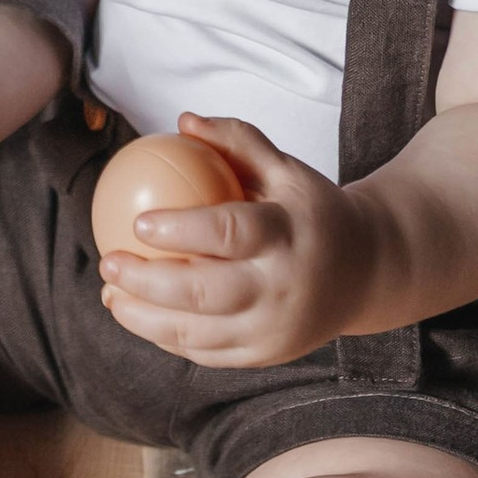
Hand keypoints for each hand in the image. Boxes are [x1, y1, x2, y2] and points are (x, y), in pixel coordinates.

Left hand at [97, 113, 383, 368]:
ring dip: (144, 318)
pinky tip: (138, 314)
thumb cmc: (313, 212)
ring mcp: (275, 330)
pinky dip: (167, 338)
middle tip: (108, 261)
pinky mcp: (266, 355)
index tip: (137, 222)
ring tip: (109, 294)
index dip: (180, 230)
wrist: (368, 272)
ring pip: (198, 334)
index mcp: (290, 236)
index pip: (230, 233)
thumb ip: (237, 142)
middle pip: (205, 292)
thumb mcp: (287, 169)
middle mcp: (284, 288)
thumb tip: (183, 121)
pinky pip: (207, 353)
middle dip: (147, 282)